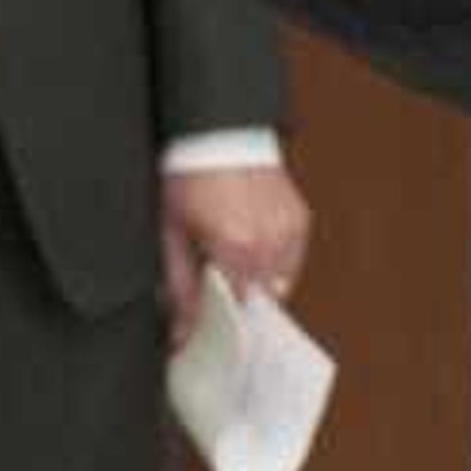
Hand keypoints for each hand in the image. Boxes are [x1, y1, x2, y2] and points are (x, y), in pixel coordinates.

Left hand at [160, 163, 313, 344]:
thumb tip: (181, 336)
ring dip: (259, 284)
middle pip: (262, 301)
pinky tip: (253, 250)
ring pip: (281, 283)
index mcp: (235, 246)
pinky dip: (276, 263)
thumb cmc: (189, 178)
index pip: (239, 311)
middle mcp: (268, 240)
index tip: (214, 330)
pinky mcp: (299, 218)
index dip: (225, 323)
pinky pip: (292, 259)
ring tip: (234, 266)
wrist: (215, 134)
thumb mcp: (171, 235)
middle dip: (241, 304)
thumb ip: (180, 289)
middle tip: (220, 294)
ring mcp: (288, 229)